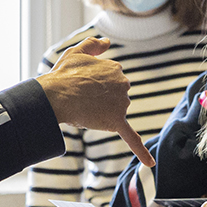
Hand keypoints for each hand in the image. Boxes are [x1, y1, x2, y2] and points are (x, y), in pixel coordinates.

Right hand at [38, 37, 154, 168]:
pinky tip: (150, 164)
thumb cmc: (63, 75)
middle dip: (100, 101)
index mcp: (117, 69)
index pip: (110, 82)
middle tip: (81, 98)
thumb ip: (93, 45)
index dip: (94, 86)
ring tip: (84, 108)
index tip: (81, 85)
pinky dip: (141, 152)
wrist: (56, 96)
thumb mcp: (77, 52)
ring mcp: (122, 104)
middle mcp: (124, 85)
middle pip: (115, 99)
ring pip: (115, 114)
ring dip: (101, 114)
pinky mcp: (117, 122)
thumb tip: (107, 42)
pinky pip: (131, 139)